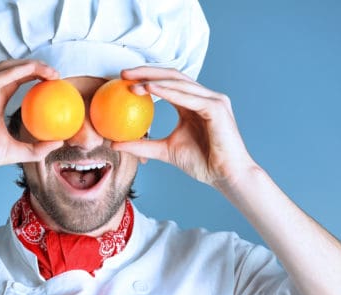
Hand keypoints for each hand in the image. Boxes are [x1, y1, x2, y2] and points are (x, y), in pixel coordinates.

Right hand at [0, 60, 63, 179]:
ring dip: (26, 65)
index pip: (18, 80)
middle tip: (56, 74)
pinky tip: (28, 72)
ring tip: (47, 71)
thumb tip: (60, 141)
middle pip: (13, 69)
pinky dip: (11, 73)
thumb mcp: (14, 152)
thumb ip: (35, 148)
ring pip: (3, 68)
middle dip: (36, 66)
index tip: (57, 82)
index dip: (37, 76)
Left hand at [112, 67, 257, 189]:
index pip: (168, 83)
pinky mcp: (216, 108)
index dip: (146, 78)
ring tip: (133, 82)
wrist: (226, 176)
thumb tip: (114, 144)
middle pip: (173, 76)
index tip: (122, 80)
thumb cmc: (202, 164)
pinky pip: (188, 97)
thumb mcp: (165, 151)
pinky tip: (150, 89)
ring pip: (179, 82)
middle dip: (147, 72)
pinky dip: (168, 91)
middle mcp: (204, 97)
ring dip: (154, 80)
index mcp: (193, 104)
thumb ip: (142, 145)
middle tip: (124, 74)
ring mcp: (212, 100)